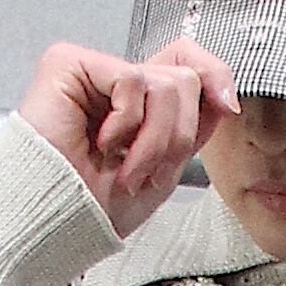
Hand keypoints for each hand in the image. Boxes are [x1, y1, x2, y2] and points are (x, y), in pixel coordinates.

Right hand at [17, 38, 240, 238]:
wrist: (58, 223)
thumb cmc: (96, 206)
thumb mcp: (166, 167)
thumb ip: (194, 127)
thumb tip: (225, 98)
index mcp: (139, 106)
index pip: (188, 64)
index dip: (216, 78)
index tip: (227, 108)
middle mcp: (117, 84)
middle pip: (185, 77)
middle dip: (178, 136)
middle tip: (148, 172)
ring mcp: (93, 71)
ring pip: (166, 83)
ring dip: (154, 141)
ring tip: (125, 169)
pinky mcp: (69, 63)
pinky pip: (131, 81)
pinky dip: (126, 125)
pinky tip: (100, 144)